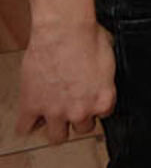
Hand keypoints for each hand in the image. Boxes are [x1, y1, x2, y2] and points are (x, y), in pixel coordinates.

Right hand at [16, 22, 115, 142]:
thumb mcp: (109, 58)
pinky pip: (25, 128)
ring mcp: (55, 111)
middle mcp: (81, 111)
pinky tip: (31, 116)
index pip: (103, 115)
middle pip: (82, 128)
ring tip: (54, 114)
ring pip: (57, 137)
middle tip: (72, 104)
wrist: (63, 30)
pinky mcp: (31, 106)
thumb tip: (101, 75)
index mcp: (104, 99)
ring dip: (56, 127)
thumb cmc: (87, 37)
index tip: (90, 99)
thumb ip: (105, 76)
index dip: (95, 106)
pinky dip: (27, 124)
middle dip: (78, 117)